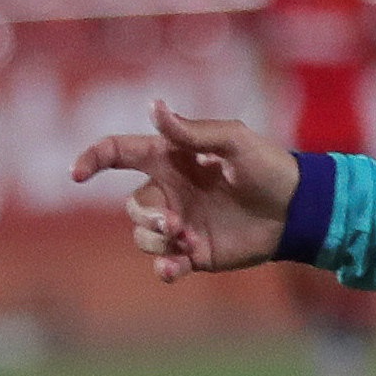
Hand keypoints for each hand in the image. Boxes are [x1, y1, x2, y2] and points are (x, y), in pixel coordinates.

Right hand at [68, 101, 301, 281]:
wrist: (298, 210)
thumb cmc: (268, 167)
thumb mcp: (234, 141)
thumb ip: (192, 131)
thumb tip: (153, 106)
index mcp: (171, 158)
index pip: (119, 153)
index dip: (93, 159)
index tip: (77, 174)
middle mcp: (171, 190)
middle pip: (132, 205)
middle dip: (145, 216)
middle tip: (173, 222)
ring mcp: (182, 223)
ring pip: (143, 236)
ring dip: (156, 240)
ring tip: (185, 239)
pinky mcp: (196, 252)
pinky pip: (165, 264)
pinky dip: (164, 268)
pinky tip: (173, 269)